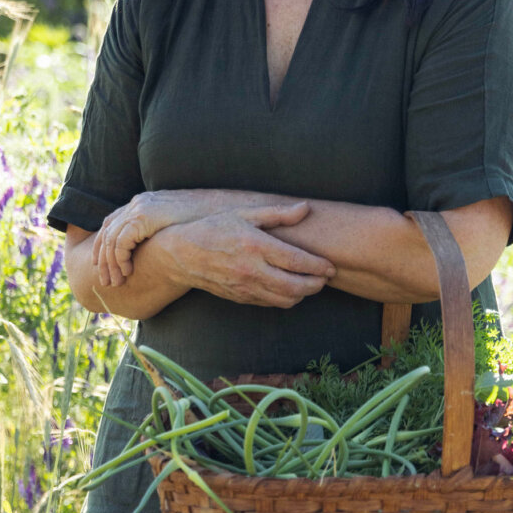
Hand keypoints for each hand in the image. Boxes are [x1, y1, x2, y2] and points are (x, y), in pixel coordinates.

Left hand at [92, 190, 217, 288]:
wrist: (218, 209)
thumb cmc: (202, 221)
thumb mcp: (175, 225)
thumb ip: (160, 232)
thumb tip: (153, 251)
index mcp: (142, 203)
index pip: (111, 223)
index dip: (103, 246)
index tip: (101, 266)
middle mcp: (137, 204)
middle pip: (106, 231)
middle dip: (102, 258)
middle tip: (105, 281)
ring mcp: (139, 208)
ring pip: (111, 239)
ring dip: (110, 264)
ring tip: (116, 282)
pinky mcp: (144, 217)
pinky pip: (121, 241)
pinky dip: (120, 259)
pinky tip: (127, 272)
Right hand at [144, 204, 331, 308]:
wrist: (181, 254)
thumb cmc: (214, 228)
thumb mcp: (244, 214)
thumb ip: (278, 214)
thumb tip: (306, 208)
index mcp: (256, 246)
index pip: (297, 262)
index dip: (319, 267)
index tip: (331, 267)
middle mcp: (252, 270)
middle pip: (296, 287)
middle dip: (316, 285)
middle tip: (325, 278)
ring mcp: (245, 287)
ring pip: (285, 300)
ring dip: (303, 294)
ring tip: (310, 283)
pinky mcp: (240, 298)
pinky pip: (270, 304)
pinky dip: (285, 299)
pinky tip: (290, 288)